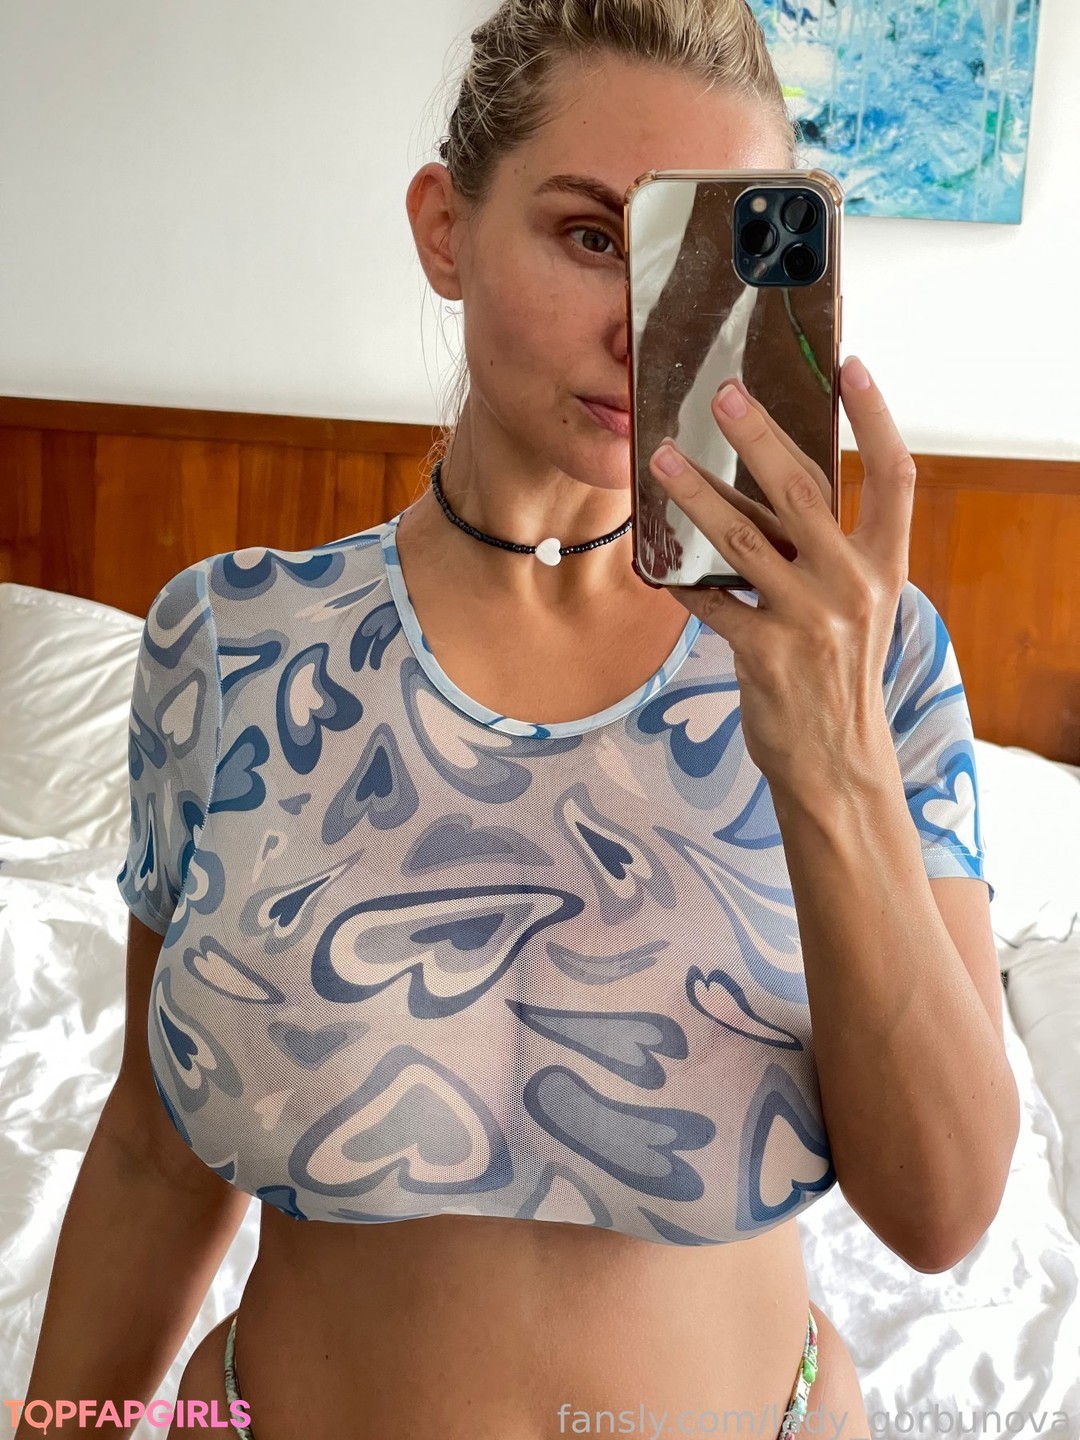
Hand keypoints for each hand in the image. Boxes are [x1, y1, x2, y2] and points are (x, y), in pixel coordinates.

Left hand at [647, 356, 912, 798]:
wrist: (837, 762)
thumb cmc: (841, 675)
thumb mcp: (858, 608)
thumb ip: (826, 552)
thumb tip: (774, 486)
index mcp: (884, 567)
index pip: (895, 477)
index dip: (877, 418)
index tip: (852, 367)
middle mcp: (853, 585)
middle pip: (801, 490)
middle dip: (757, 435)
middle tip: (722, 393)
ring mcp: (809, 619)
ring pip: (741, 538)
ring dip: (696, 494)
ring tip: (661, 460)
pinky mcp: (765, 653)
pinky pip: (710, 602)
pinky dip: (681, 581)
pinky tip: (657, 561)